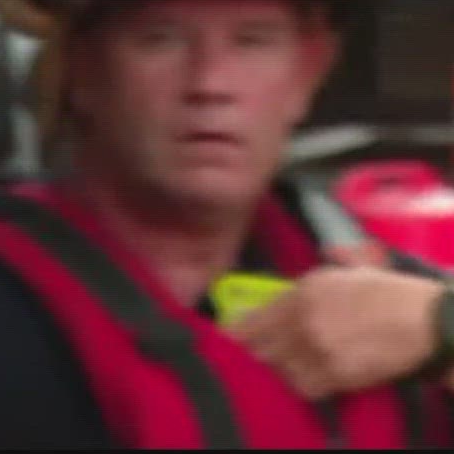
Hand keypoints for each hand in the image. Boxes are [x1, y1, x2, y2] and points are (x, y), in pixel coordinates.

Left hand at [230, 264, 444, 398]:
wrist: (425, 320)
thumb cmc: (389, 292)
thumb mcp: (347, 271)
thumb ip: (315, 276)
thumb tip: (301, 274)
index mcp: (301, 292)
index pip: (252, 320)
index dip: (238, 334)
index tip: (234, 340)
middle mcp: (302, 320)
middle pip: (259, 349)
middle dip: (257, 354)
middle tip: (261, 357)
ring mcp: (318, 349)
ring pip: (279, 370)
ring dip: (281, 371)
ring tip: (289, 367)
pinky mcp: (337, 374)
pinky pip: (304, 388)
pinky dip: (303, 386)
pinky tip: (311, 379)